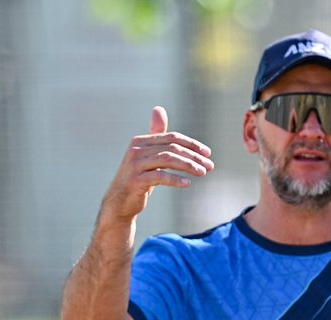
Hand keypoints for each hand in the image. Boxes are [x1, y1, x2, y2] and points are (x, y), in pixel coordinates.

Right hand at [99, 106, 213, 223]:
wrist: (120, 201)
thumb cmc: (139, 177)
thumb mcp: (148, 155)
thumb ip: (155, 135)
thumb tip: (159, 109)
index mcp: (141, 141)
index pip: (172, 137)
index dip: (192, 144)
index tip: (208, 153)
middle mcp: (136, 149)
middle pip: (171, 148)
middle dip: (194, 156)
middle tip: (210, 166)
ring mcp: (135, 164)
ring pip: (167, 159)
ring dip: (188, 166)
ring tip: (203, 173)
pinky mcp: (136, 180)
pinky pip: (160, 176)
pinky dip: (175, 179)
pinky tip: (187, 183)